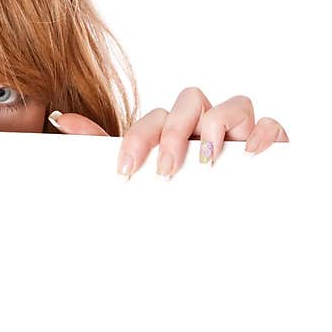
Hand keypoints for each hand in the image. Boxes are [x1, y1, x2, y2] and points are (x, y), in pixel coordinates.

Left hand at [47, 87, 288, 178]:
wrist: (220, 230)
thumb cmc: (176, 195)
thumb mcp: (137, 174)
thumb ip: (100, 147)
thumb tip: (62, 120)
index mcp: (170, 129)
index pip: (152, 118)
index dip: (137, 140)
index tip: (126, 171)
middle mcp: (203, 123)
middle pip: (190, 102)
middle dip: (174, 135)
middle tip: (165, 173)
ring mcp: (237, 130)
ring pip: (233, 104)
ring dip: (217, 127)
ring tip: (207, 161)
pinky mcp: (267, 142)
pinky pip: (270, 124)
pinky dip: (262, 134)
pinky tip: (249, 154)